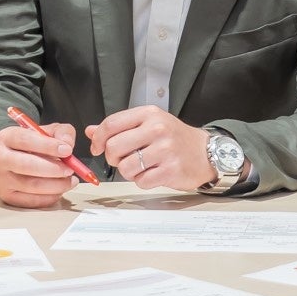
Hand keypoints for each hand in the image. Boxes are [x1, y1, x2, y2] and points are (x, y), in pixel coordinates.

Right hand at [0, 122, 77, 207]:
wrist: (18, 161)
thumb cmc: (34, 146)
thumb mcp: (49, 132)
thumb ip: (62, 133)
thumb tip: (67, 144)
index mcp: (7, 137)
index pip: (25, 139)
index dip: (47, 146)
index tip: (67, 150)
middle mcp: (0, 157)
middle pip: (25, 164)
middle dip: (52, 168)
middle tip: (69, 169)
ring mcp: (2, 179)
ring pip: (31, 185)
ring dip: (56, 184)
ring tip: (69, 180)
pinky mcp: (8, 196)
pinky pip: (32, 200)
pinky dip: (50, 197)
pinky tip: (59, 189)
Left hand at [85, 106, 214, 189]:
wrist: (206, 152)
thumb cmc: (174, 137)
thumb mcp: (148, 123)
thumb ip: (119, 127)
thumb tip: (91, 131)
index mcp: (148, 114)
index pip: (111, 124)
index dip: (98, 138)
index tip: (97, 147)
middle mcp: (157, 129)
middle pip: (114, 146)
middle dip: (112, 157)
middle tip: (120, 159)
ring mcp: (165, 150)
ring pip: (126, 167)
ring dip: (127, 171)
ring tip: (139, 166)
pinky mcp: (171, 170)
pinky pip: (141, 181)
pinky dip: (142, 181)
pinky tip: (151, 173)